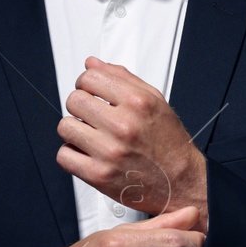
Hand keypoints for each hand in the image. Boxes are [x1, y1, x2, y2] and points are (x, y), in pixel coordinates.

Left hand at [57, 55, 208, 228]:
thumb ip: (122, 78)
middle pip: (74, 100)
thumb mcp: (155, 101)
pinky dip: (71, 155)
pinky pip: (64, 156)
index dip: (86, 83)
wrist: (181, 182)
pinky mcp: (98, 175)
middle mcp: (123, 126)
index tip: (90, 92)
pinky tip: (87, 153)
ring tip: (91, 135)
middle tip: (92, 116)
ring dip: (75, 130)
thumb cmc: (169, 144)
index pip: (89, 78)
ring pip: (65, 127)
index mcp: (137, 103)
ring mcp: (109, 151)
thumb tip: (92, 64)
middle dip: (80, 106)